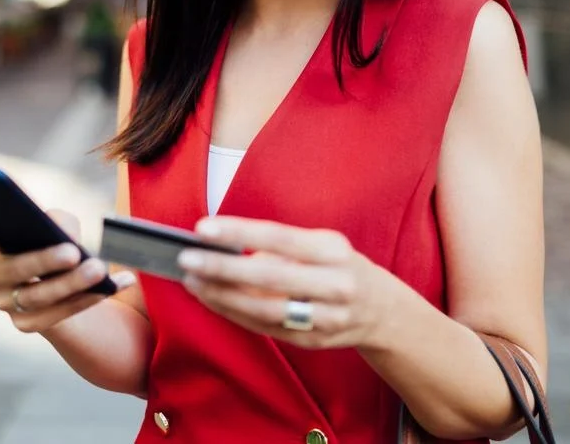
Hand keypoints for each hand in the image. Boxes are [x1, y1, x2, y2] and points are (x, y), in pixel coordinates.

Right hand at [0, 202, 135, 333]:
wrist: (64, 285)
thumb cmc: (53, 240)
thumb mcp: (56, 223)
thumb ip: (58, 221)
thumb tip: (67, 236)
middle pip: (10, 269)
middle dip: (42, 260)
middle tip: (73, 251)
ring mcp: (5, 303)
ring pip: (37, 296)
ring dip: (72, 283)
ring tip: (99, 269)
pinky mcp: (26, 324)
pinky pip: (58, 315)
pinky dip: (90, 298)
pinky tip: (117, 284)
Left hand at [176, 217, 397, 349]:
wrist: (382, 312)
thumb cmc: (339, 266)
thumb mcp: (322, 246)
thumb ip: (279, 247)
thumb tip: (224, 247)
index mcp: (333, 250)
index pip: (279, 238)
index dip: (239, 233)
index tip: (203, 227)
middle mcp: (334, 284)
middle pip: (269, 277)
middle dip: (222, 268)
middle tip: (187, 258)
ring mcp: (326, 318)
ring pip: (264, 309)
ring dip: (222, 296)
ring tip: (192, 280)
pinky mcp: (312, 341)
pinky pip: (265, 327)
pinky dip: (234, 313)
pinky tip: (211, 299)